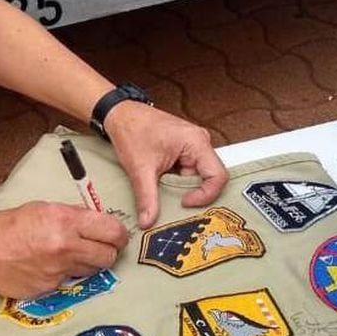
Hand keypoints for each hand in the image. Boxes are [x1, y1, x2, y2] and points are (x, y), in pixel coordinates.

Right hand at [0, 202, 128, 298]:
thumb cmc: (7, 226)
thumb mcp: (42, 208)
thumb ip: (71, 214)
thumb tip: (93, 220)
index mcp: (65, 220)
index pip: (110, 229)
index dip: (119, 233)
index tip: (118, 234)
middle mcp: (66, 245)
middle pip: (108, 255)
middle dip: (109, 250)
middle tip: (103, 246)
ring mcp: (59, 269)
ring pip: (93, 269)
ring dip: (90, 262)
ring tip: (74, 254)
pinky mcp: (52, 286)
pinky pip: (71, 279)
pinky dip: (67, 273)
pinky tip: (51, 264)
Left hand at [105, 101, 228, 228]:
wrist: (119, 114)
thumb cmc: (132, 129)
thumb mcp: (140, 168)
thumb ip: (147, 198)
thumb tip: (148, 221)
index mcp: (197, 142)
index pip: (218, 176)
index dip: (204, 195)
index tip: (184, 202)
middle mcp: (199, 142)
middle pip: (207, 178)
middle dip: (189, 192)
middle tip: (172, 203)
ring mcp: (192, 146)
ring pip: (195, 177)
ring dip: (179, 187)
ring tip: (160, 190)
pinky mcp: (183, 150)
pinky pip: (186, 172)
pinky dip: (174, 181)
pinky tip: (160, 183)